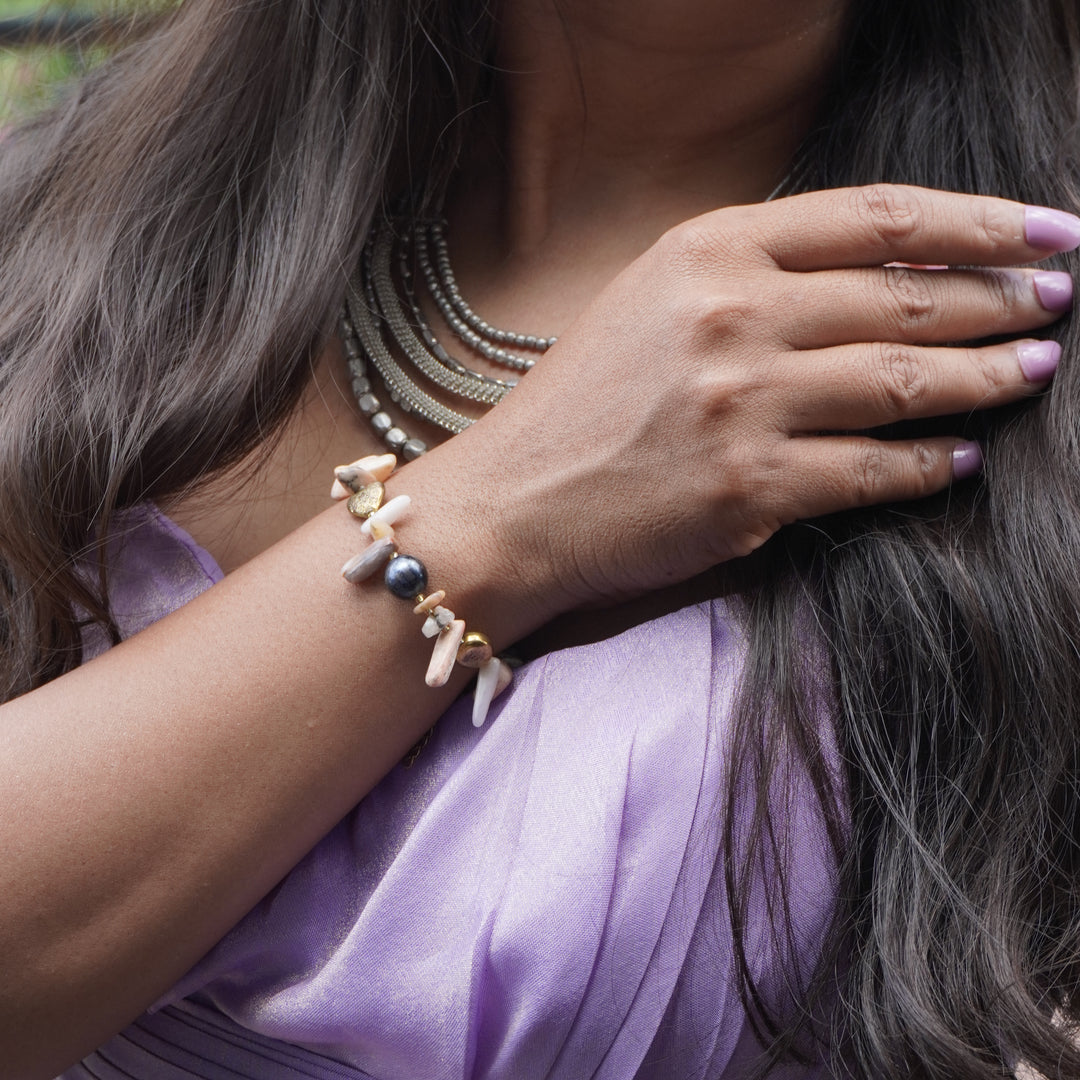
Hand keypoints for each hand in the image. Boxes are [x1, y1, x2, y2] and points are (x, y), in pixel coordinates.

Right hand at [432, 185, 1076, 609]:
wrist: (512, 503)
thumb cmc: (577, 403)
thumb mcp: (649, 299)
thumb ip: (748, 273)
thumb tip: (866, 277)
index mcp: (707, 251)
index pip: (876, 220)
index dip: (978, 222)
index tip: (1045, 229)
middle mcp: (731, 317)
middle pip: (905, 299)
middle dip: (999, 299)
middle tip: (1054, 304)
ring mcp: (743, 405)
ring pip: (904, 383)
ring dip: (985, 378)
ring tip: (1031, 371)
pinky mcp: (750, 491)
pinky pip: (873, 471)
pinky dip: (929, 465)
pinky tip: (961, 459)